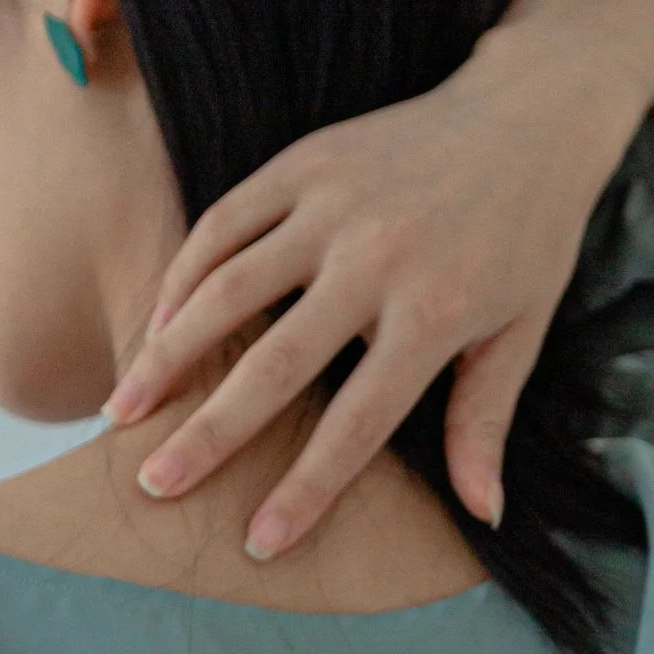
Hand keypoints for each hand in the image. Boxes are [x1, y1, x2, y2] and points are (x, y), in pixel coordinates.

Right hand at [104, 0, 653, 557]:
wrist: (530, 113)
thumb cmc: (529, 236)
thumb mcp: (521, 332)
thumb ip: (485, 421)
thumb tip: (484, 513)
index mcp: (435, 313)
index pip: (358, 422)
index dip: (307, 487)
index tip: (259, 541)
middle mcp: (376, 260)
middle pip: (275, 362)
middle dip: (210, 432)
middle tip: (155, 485)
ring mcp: (334, 205)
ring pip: (228, 288)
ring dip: (168, 352)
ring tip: (123, 410)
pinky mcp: (306, 161)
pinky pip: (225, 221)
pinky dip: (184, 273)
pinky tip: (155, 322)